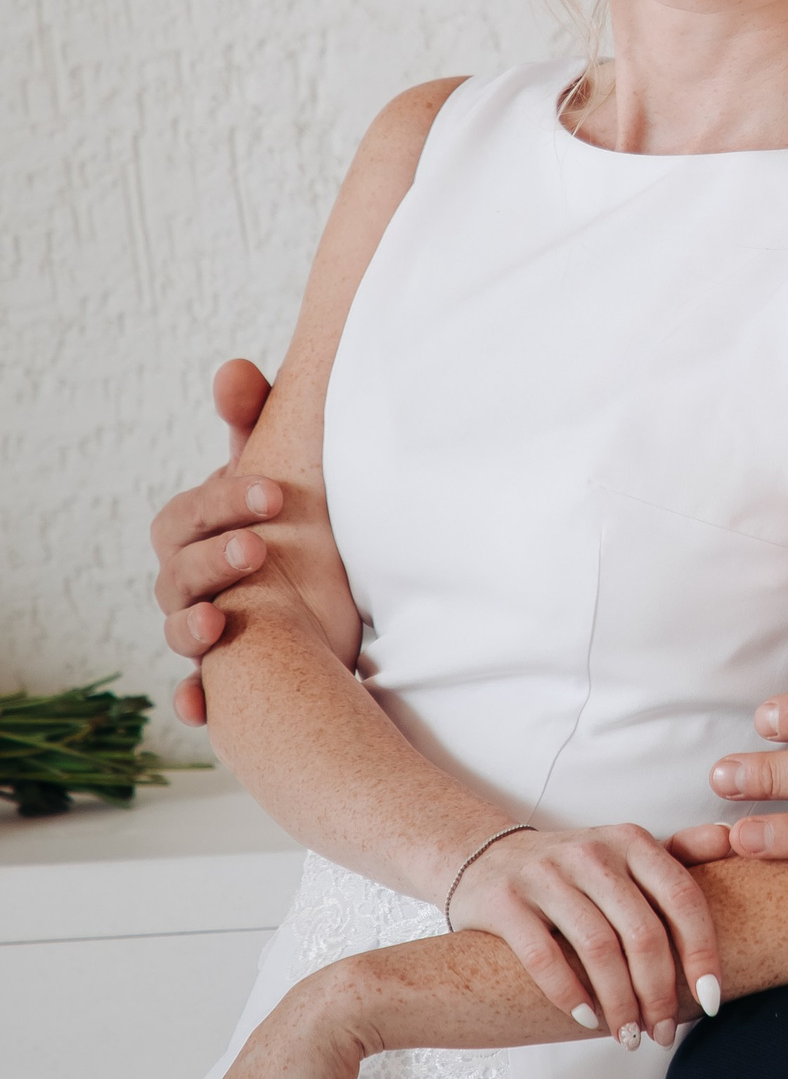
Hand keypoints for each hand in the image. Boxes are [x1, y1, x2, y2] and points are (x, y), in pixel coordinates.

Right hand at [151, 359, 281, 726]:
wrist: (316, 585)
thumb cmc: (286, 516)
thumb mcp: (278, 465)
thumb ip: (254, 418)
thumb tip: (234, 369)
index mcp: (195, 528)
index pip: (190, 512)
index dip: (224, 501)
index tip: (275, 495)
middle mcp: (187, 580)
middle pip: (180, 572)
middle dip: (213, 559)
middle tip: (256, 548)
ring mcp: (203, 626)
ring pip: (182, 630)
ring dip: (194, 626)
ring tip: (222, 623)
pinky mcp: (228, 673)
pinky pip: (199, 692)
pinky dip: (195, 700)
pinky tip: (203, 708)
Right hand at [449, 824, 724, 1045]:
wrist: (485, 860)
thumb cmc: (574, 872)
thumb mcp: (625, 853)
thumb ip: (679, 853)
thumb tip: (732, 839)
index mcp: (630, 841)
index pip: (681, 898)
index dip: (701, 954)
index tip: (711, 1001)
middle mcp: (590, 852)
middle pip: (642, 932)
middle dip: (659, 992)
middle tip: (664, 1033)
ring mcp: (544, 874)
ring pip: (598, 948)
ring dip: (620, 1003)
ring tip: (629, 1036)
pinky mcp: (503, 901)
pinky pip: (544, 957)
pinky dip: (570, 995)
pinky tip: (586, 1019)